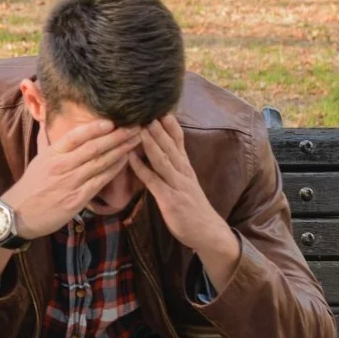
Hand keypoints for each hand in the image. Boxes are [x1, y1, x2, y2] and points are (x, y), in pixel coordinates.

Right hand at [2, 117, 142, 238]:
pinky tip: (125, 161)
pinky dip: (114, 170)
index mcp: (51, 154)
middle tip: (135, 127)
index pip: (75, 136)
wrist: (18, 214)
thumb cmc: (30, 186)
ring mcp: (70, 182)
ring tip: (135, 141)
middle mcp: (61, 166)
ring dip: (120, 150)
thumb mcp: (37, 160)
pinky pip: (100, 181)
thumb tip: (46, 121)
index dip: (94, 128)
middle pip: (93, 147)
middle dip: (116, 136)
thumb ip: (46, 140)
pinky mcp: (76, 199)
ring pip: (100, 163)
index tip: (112, 121)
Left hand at [129, 114, 240, 287]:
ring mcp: (177, 185)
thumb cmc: (192, 207)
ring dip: (150, 142)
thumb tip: (161, 150)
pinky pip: (153, 181)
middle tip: (145, 108)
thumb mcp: (185, 182)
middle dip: (157, 126)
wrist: (208, 232)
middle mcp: (182, 172)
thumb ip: (174, 166)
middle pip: (169, 144)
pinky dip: (141, 168)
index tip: (160, 105)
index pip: (178, 140)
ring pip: (162, 159)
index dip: (170, 123)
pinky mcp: (170, 199)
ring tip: (139, 126)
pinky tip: (130, 158)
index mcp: (185, 167)